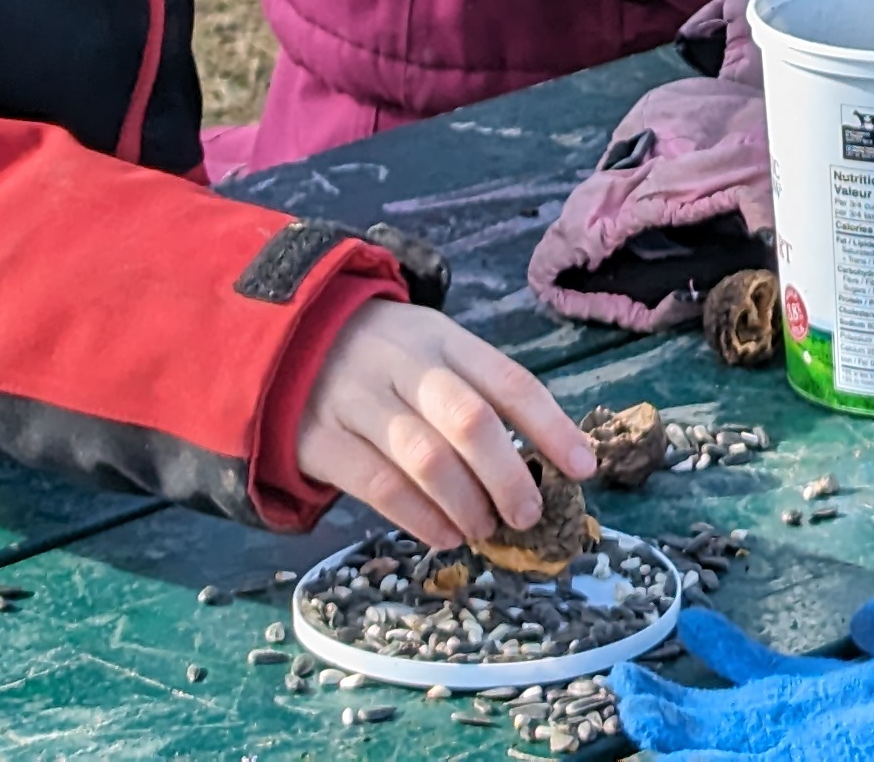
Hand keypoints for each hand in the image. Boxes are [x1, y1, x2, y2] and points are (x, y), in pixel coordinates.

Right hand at [294, 300, 597, 547]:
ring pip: (425, 458)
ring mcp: (358, 400)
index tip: (584, 468)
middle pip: (469, 420)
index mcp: (444, 338)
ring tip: (486, 528)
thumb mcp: (433, 350)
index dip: (551, 427)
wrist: (289, 341)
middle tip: (528, 514)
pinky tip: (445, 535)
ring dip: (466, 503)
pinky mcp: (321, 439)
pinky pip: (377, 485)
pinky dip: (419, 517)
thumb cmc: (387, 358)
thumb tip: (540, 463)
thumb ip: (477, 393)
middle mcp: (403, 364)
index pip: (509, 381)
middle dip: (508, 475)